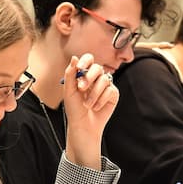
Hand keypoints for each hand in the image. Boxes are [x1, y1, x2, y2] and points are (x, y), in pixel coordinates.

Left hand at [62, 54, 118, 168]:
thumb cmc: (74, 109)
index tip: (80, 68)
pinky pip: (110, 90)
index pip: (88, 59)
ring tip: (87, 104)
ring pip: (104, 80)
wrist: (83, 125)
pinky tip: (96, 107)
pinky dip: (101, 100)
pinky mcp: (113, 94)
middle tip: (81, 89)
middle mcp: (96, 78)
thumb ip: (70, 74)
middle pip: (98, 67)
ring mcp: (106, 85)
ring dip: (94, 93)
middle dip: (89, 78)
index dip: (86, 61)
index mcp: (84, 74)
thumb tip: (74, 58)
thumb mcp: (69, 90)